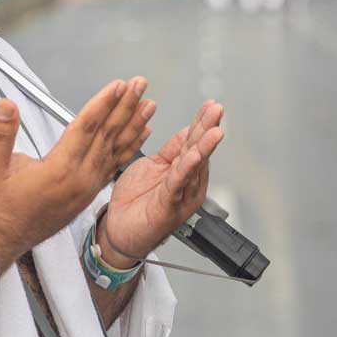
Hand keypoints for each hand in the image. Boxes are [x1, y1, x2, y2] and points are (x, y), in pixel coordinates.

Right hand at [0, 78, 155, 274]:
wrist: (5, 238)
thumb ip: (1, 134)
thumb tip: (5, 105)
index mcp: (58, 170)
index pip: (86, 129)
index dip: (103, 104)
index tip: (119, 86)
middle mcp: (79, 179)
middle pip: (107, 135)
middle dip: (125, 106)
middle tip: (140, 84)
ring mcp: (87, 188)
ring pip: (115, 150)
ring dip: (133, 125)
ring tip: (149, 104)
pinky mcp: (89, 193)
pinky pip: (115, 165)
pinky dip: (130, 147)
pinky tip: (142, 134)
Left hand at [99, 100, 224, 264]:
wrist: (118, 231)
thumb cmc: (135, 202)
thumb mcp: (153, 166)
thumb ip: (172, 151)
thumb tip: (188, 131)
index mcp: (183, 173)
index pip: (194, 142)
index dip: (202, 122)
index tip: (211, 104)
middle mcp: (187, 185)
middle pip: (199, 151)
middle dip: (208, 129)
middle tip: (218, 109)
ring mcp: (180, 197)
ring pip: (193, 166)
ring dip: (204, 147)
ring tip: (214, 131)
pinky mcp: (168, 207)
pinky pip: (177, 184)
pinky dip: (186, 169)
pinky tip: (193, 155)